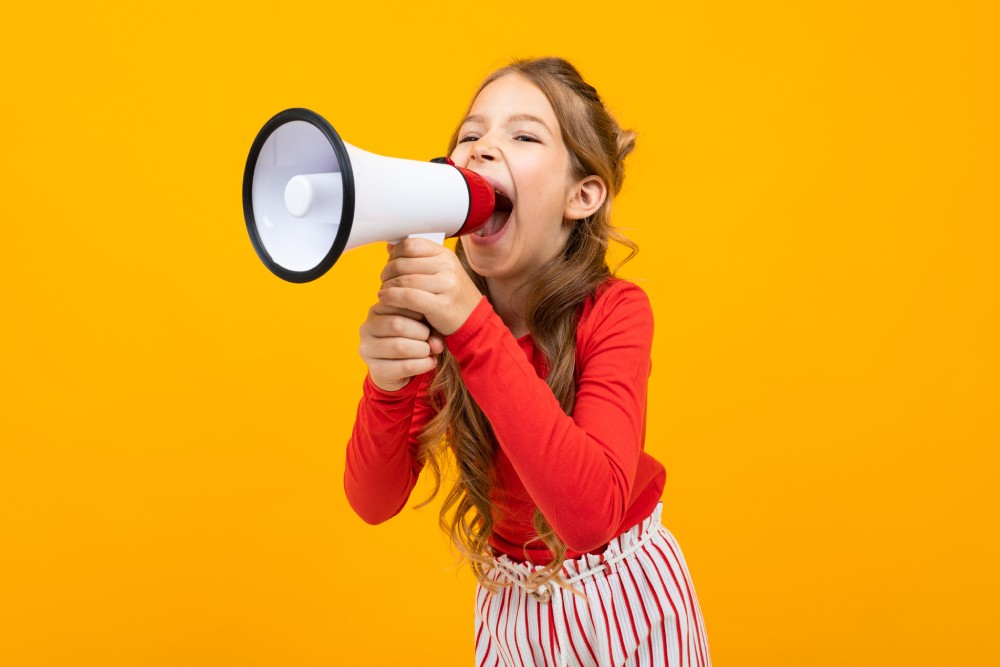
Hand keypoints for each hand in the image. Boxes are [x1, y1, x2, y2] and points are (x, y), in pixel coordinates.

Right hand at [359, 243, 446, 391]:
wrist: (399, 367)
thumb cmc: (413, 336)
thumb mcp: (421, 324)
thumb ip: (429, 325)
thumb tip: (436, 344)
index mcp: (376, 309)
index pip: (397, 303)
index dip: (418, 311)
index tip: (429, 317)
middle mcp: (366, 327)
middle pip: (397, 324)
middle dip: (420, 332)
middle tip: (431, 337)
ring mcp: (367, 349)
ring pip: (399, 346)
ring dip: (422, 349)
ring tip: (431, 350)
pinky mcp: (375, 369)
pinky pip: (403, 367)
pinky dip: (422, 365)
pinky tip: (431, 362)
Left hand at [377, 238, 481, 335]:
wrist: (473, 320)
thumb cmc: (451, 296)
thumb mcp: (440, 271)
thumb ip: (417, 259)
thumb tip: (390, 245)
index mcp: (445, 254)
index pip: (410, 245)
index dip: (394, 254)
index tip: (390, 264)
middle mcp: (447, 267)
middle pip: (402, 263)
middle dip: (387, 273)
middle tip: (385, 282)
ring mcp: (446, 285)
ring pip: (403, 280)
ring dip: (387, 287)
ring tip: (384, 293)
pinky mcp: (441, 305)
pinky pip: (407, 297)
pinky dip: (391, 298)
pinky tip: (385, 300)